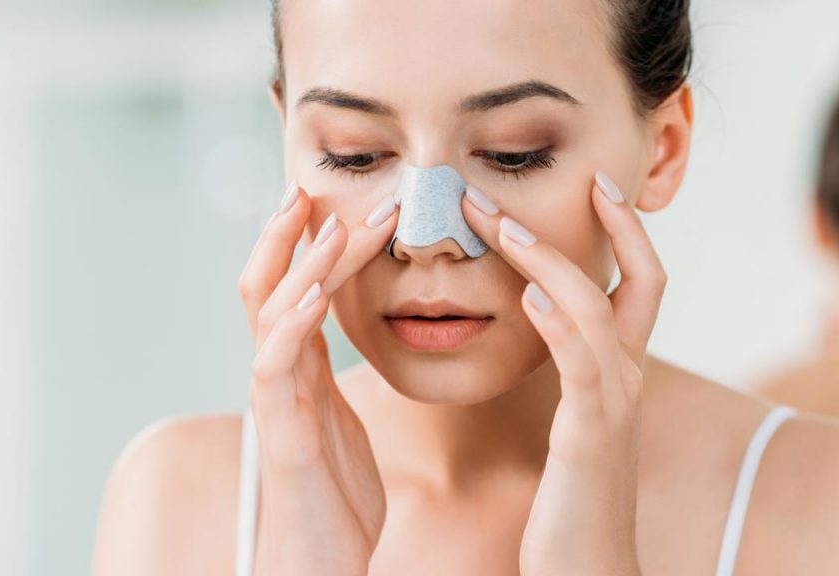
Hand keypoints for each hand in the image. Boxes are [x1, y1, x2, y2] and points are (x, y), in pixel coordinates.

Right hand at [238, 183, 398, 575]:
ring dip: (301, 265)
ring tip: (329, 225)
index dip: (303, 242)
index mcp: (298, 369)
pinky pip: (277, 367)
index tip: (327, 199)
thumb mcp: (340, 420)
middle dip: (288, 235)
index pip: (290, 287)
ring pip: (270, 315)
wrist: (321, 561)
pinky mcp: (282, 433)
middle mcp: (279, 375)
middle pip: (267, 285)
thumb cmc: (335, 495)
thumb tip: (336, 337)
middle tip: (310, 187)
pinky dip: (290, 325)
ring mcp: (275, 401)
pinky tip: (313, 295)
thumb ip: (329, 375)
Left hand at [463, 172, 664, 575]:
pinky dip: (561, 328)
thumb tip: (538, 326)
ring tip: (501, 228)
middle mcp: (627, 379)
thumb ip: (565, 373)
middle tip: (545, 184)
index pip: (637, 283)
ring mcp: (614, 406)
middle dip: (601, 226)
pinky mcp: (590, 438)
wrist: (586, 569)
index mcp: (618, 371)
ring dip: (549, 264)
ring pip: (599, 312)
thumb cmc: (571, 497)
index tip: (594, 183)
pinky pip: (583, 370)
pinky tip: (531, 302)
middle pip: (639, 281)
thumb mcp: (573, 423)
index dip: (624, 231)